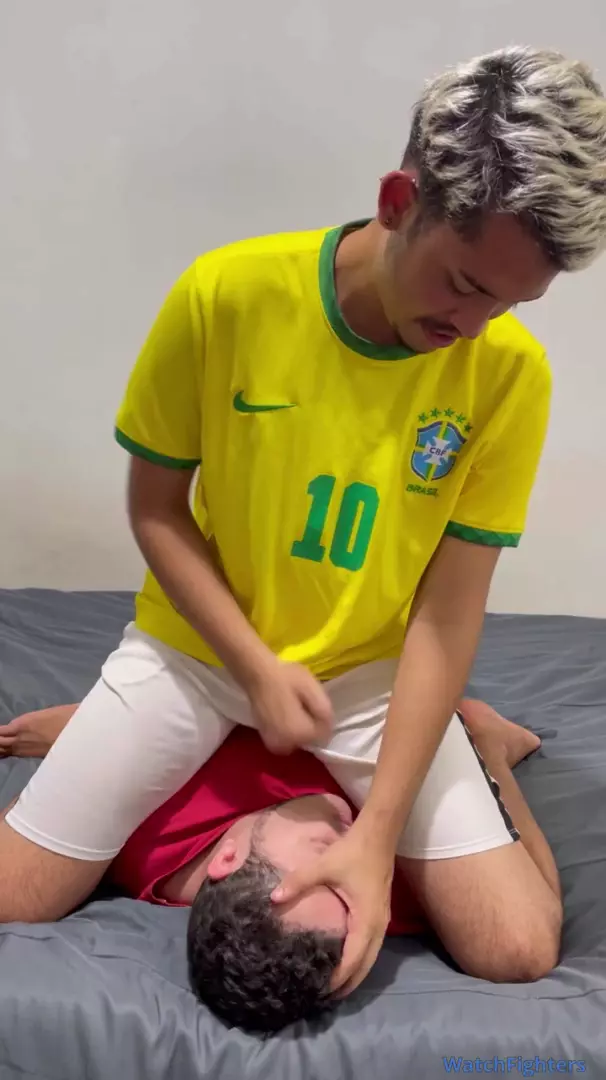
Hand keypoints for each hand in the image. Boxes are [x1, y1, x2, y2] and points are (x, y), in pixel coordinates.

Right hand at [248, 661, 333, 753]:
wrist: (257, 674)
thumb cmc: (286, 678)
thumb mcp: (313, 689)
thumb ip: (324, 712)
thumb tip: (329, 726)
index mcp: (300, 734)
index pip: (324, 735)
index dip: (322, 718)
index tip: (314, 703)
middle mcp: (286, 745)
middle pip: (310, 740)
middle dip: (311, 725)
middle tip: (303, 704)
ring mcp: (274, 743)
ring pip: (298, 740)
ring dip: (300, 728)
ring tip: (292, 706)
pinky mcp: (266, 738)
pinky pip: (286, 738)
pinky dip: (288, 728)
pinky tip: (284, 711)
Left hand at [271, 824, 393, 994]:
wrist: (379, 833)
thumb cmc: (353, 851)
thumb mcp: (324, 866)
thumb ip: (298, 882)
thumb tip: (273, 897)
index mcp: (366, 919)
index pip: (354, 959)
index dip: (339, 978)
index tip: (320, 992)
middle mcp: (378, 925)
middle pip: (366, 965)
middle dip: (348, 984)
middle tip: (325, 999)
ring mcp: (381, 920)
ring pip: (371, 956)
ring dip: (356, 972)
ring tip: (335, 986)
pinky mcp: (379, 913)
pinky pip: (371, 945)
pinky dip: (360, 958)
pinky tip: (345, 960)